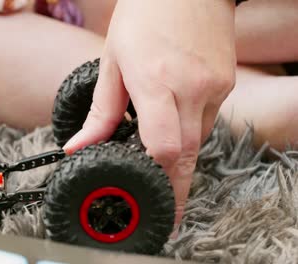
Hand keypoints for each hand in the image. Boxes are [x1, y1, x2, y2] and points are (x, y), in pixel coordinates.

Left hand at [63, 0, 236, 232]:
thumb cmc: (145, 15)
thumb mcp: (112, 62)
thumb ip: (100, 112)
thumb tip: (80, 146)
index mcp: (156, 82)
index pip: (163, 148)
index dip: (157, 181)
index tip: (151, 203)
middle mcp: (191, 89)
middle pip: (185, 156)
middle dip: (173, 187)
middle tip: (162, 207)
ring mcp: (214, 87)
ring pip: (197, 141)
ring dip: (178, 155)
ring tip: (158, 158)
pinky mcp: (226, 84)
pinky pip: (207, 121)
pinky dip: (189, 130)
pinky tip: (174, 121)